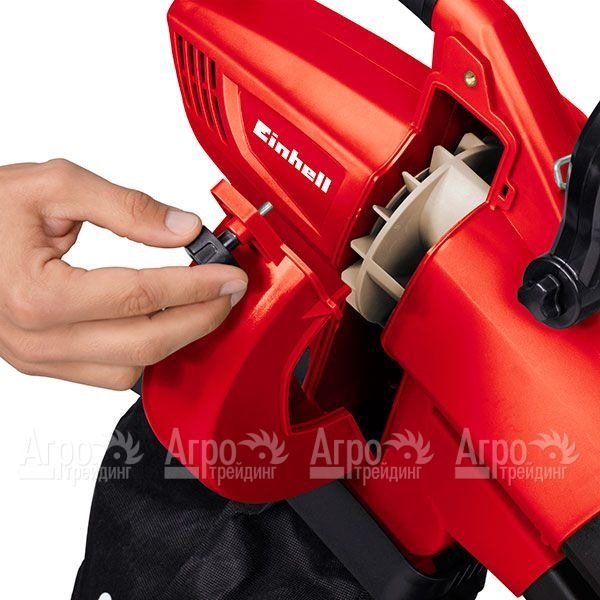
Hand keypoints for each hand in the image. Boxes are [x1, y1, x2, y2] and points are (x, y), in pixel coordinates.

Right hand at [0, 160, 247, 389]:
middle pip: (144, 343)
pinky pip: (108, 375)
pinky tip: (162, 325)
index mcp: (37, 292)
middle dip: (199, 319)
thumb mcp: (53, 186)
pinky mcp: (42, 364)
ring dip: (175, 341)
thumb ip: (126, 207)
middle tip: (229, 294)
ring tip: (200, 307)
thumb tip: (184, 229)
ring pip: (130, 370)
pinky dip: (144, 355)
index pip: (140, 296)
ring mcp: (37, 358)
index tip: (228, 275)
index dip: (195, 286)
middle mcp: (36, 338)